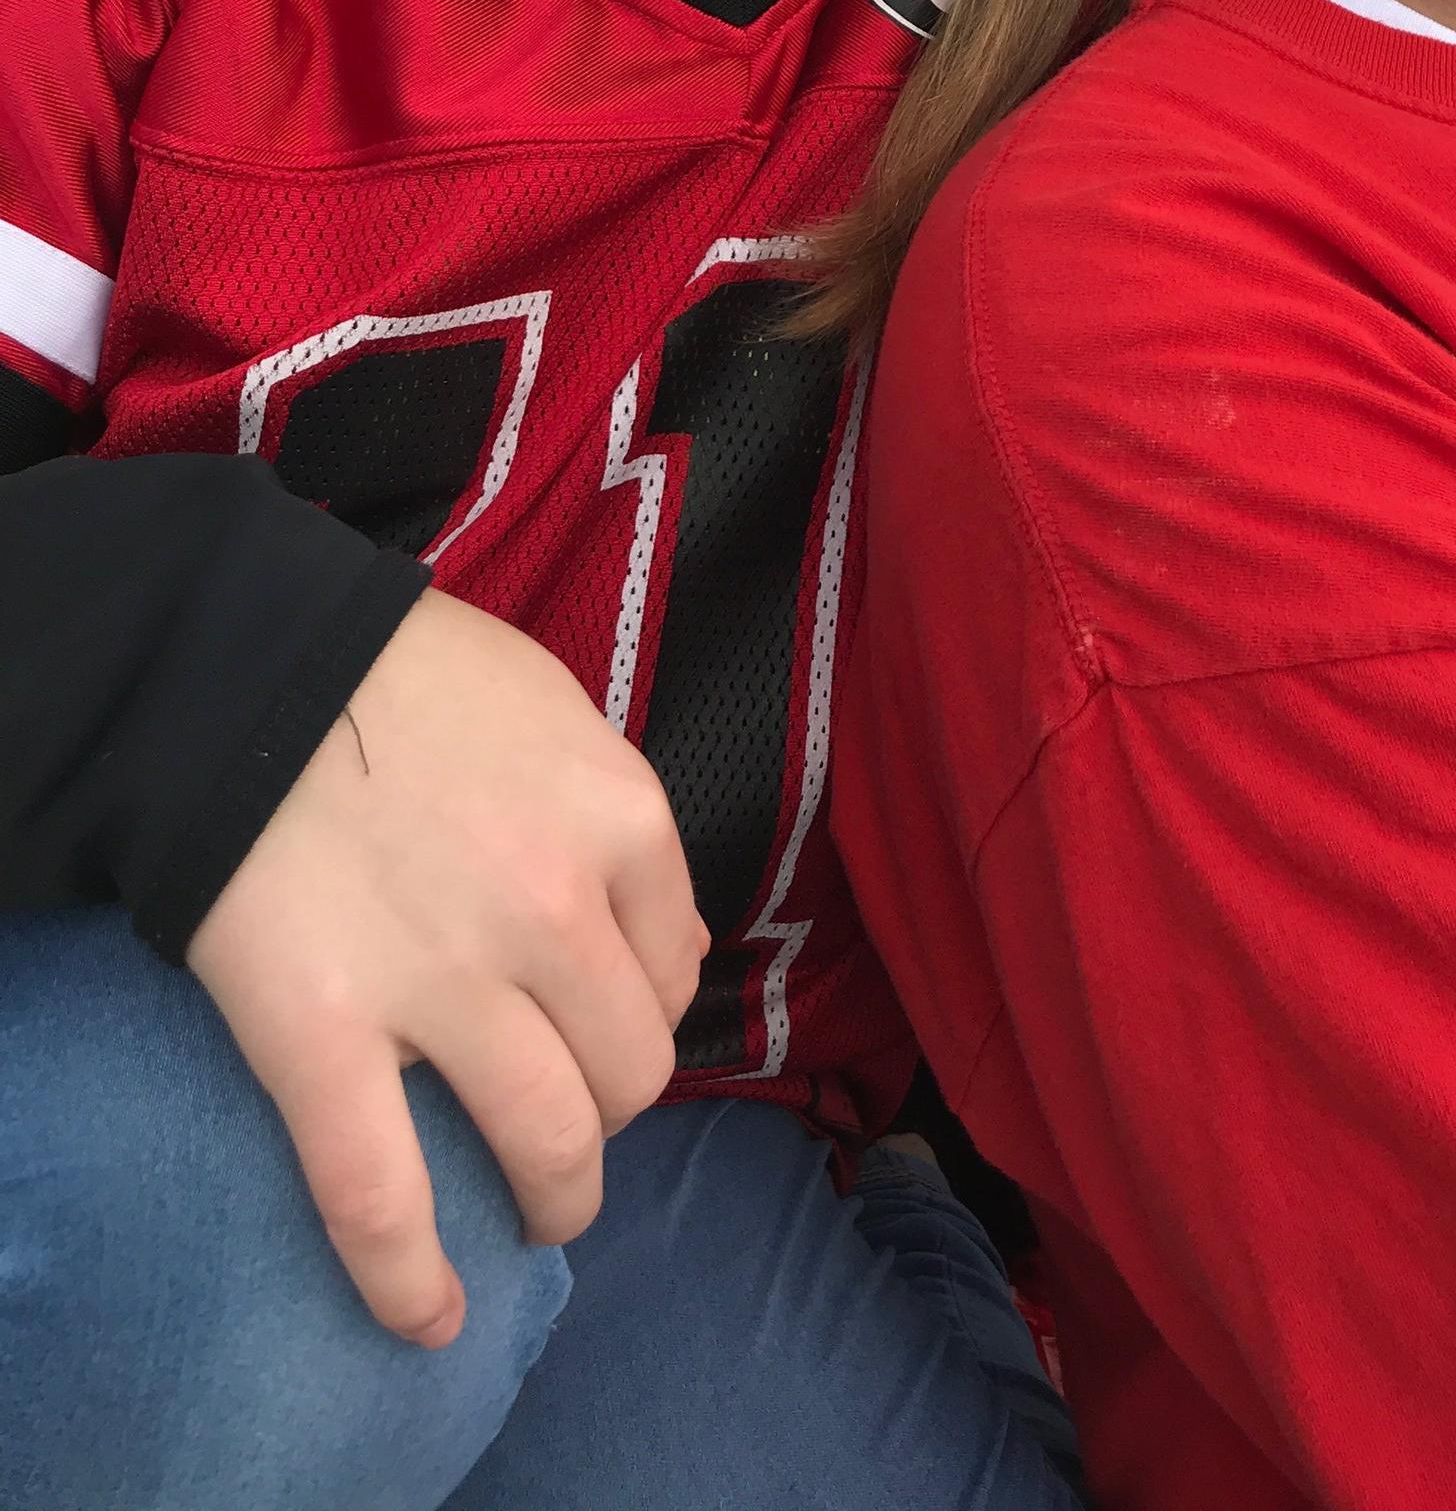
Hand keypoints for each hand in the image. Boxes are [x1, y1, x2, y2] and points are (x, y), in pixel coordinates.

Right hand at [186, 589, 705, 1346]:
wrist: (246, 672)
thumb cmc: (403, 677)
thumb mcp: (552, 712)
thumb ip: (613, 821)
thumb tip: (671, 936)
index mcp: (618, 822)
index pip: (674, 968)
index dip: (645, 1011)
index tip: (608, 1027)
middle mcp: (555, 912)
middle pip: (627, 1070)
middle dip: (610, 1112)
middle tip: (573, 1119)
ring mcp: (446, 984)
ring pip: (544, 1140)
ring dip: (555, 1199)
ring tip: (538, 1215)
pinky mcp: (327, 1040)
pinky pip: (381, 1194)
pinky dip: (410, 1280)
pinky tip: (432, 1318)